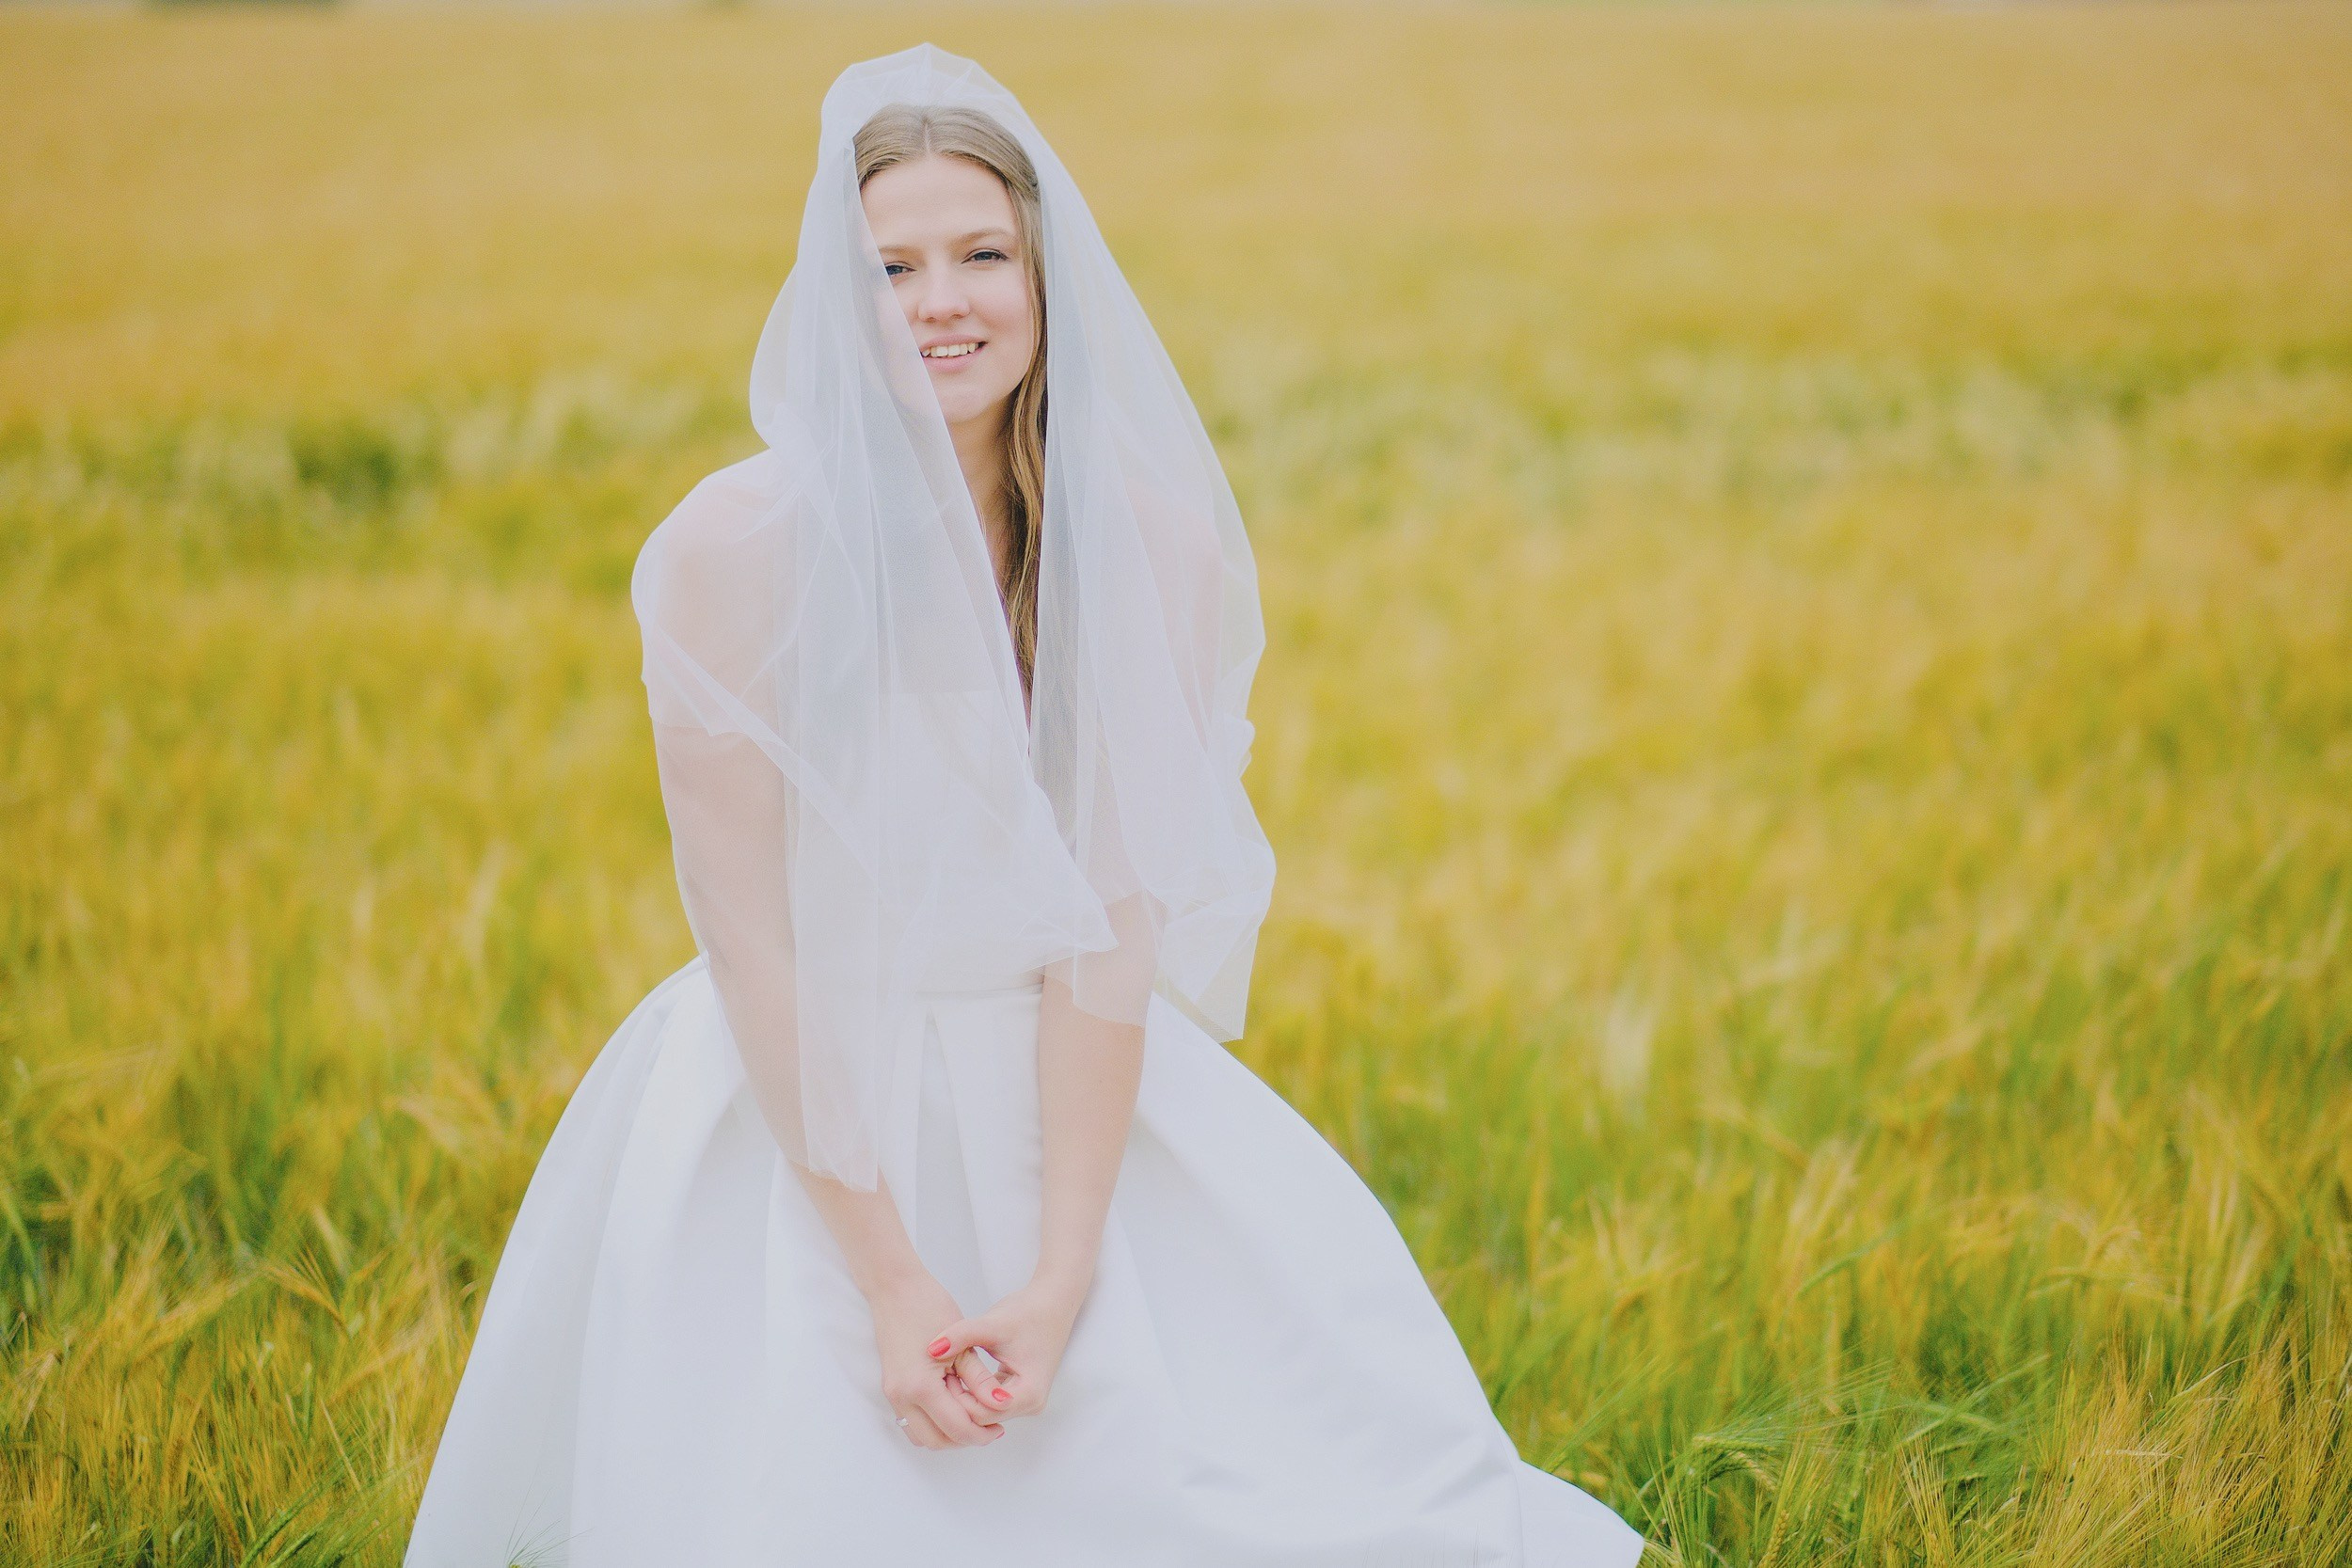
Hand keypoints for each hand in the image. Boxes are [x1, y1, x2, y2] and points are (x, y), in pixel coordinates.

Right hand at [867, 1269, 1005, 1449]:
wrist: (895, 1289)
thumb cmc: (930, 1308)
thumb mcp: (964, 1346)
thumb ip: (980, 1380)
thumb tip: (1001, 1403)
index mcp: (921, 1387)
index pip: (956, 1428)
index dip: (981, 1434)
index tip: (1000, 1428)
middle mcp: (902, 1396)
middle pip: (936, 1441)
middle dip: (964, 1439)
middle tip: (988, 1427)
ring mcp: (893, 1394)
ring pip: (921, 1436)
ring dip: (946, 1434)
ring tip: (972, 1416)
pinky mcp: (892, 1388)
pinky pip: (912, 1421)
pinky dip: (932, 1423)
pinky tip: (953, 1406)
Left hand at [926, 1273, 1089, 1419]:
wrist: (1051, 1303)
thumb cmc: (1027, 1313)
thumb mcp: (991, 1324)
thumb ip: (961, 1335)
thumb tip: (931, 1349)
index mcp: (1028, 1394)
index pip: (982, 1414)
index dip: (958, 1399)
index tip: (941, 1376)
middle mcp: (1030, 1405)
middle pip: (983, 1418)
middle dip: (959, 1401)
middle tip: (939, 1376)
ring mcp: (1026, 1401)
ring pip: (985, 1412)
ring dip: (965, 1396)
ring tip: (947, 1373)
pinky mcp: (1019, 1393)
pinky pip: (989, 1402)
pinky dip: (973, 1392)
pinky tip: (960, 1374)